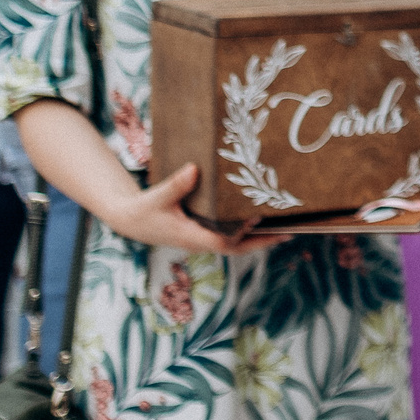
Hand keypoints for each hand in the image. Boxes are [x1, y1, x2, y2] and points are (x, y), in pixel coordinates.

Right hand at [103, 164, 284, 256]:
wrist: (130, 220)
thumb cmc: (143, 210)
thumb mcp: (157, 196)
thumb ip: (175, 185)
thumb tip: (194, 170)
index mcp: (191, 237)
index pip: (223, 243)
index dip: (241, 233)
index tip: (257, 219)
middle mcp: (201, 242)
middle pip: (237, 249)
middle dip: (262, 242)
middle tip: (288, 233)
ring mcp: (203, 239)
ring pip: (235, 244)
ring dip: (258, 238)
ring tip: (283, 227)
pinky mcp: (203, 233)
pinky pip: (229, 236)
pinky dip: (245, 231)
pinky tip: (259, 220)